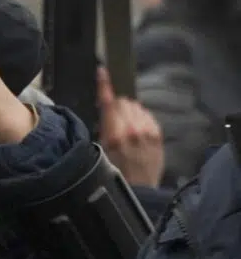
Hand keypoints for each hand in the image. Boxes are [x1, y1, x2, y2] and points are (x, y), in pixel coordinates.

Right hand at [97, 67, 164, 186]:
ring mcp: (148, 131)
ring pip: (136, 106)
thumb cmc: (114, 169)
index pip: (109, 101)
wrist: (139, 188)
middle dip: (117, 106)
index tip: (102, 71)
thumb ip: (105, 125)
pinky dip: (141, 119)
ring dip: (130, 111)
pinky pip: (147, 115)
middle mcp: (132, 129)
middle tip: (114, 119)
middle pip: (124, 101)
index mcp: (114, 133)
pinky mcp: (158, 134)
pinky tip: (138, 131)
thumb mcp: (101, 147)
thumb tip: (107, 107)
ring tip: (127, 127)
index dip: (104, 85)